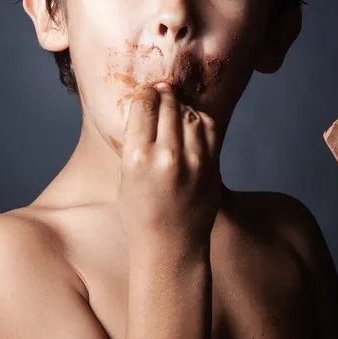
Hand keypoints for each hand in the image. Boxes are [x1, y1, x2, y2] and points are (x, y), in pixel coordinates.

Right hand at [116, 82, 221, 252]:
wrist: (172, 247)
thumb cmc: (140, 214)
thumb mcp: (125, 177)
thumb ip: (136, 141)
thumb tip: (148, 104)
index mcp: (137, 159)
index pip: (144, 106)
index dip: (145, 94)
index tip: (146, 93)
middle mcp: (167, 156)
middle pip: (168, 104)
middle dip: (163, 94)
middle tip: (162, 91)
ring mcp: (194, 160)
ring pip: (190, 112)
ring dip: (181, 105)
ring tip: (175, 106)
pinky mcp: (212, 164)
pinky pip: (208, 126)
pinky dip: (199, 119)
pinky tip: (191, 122)